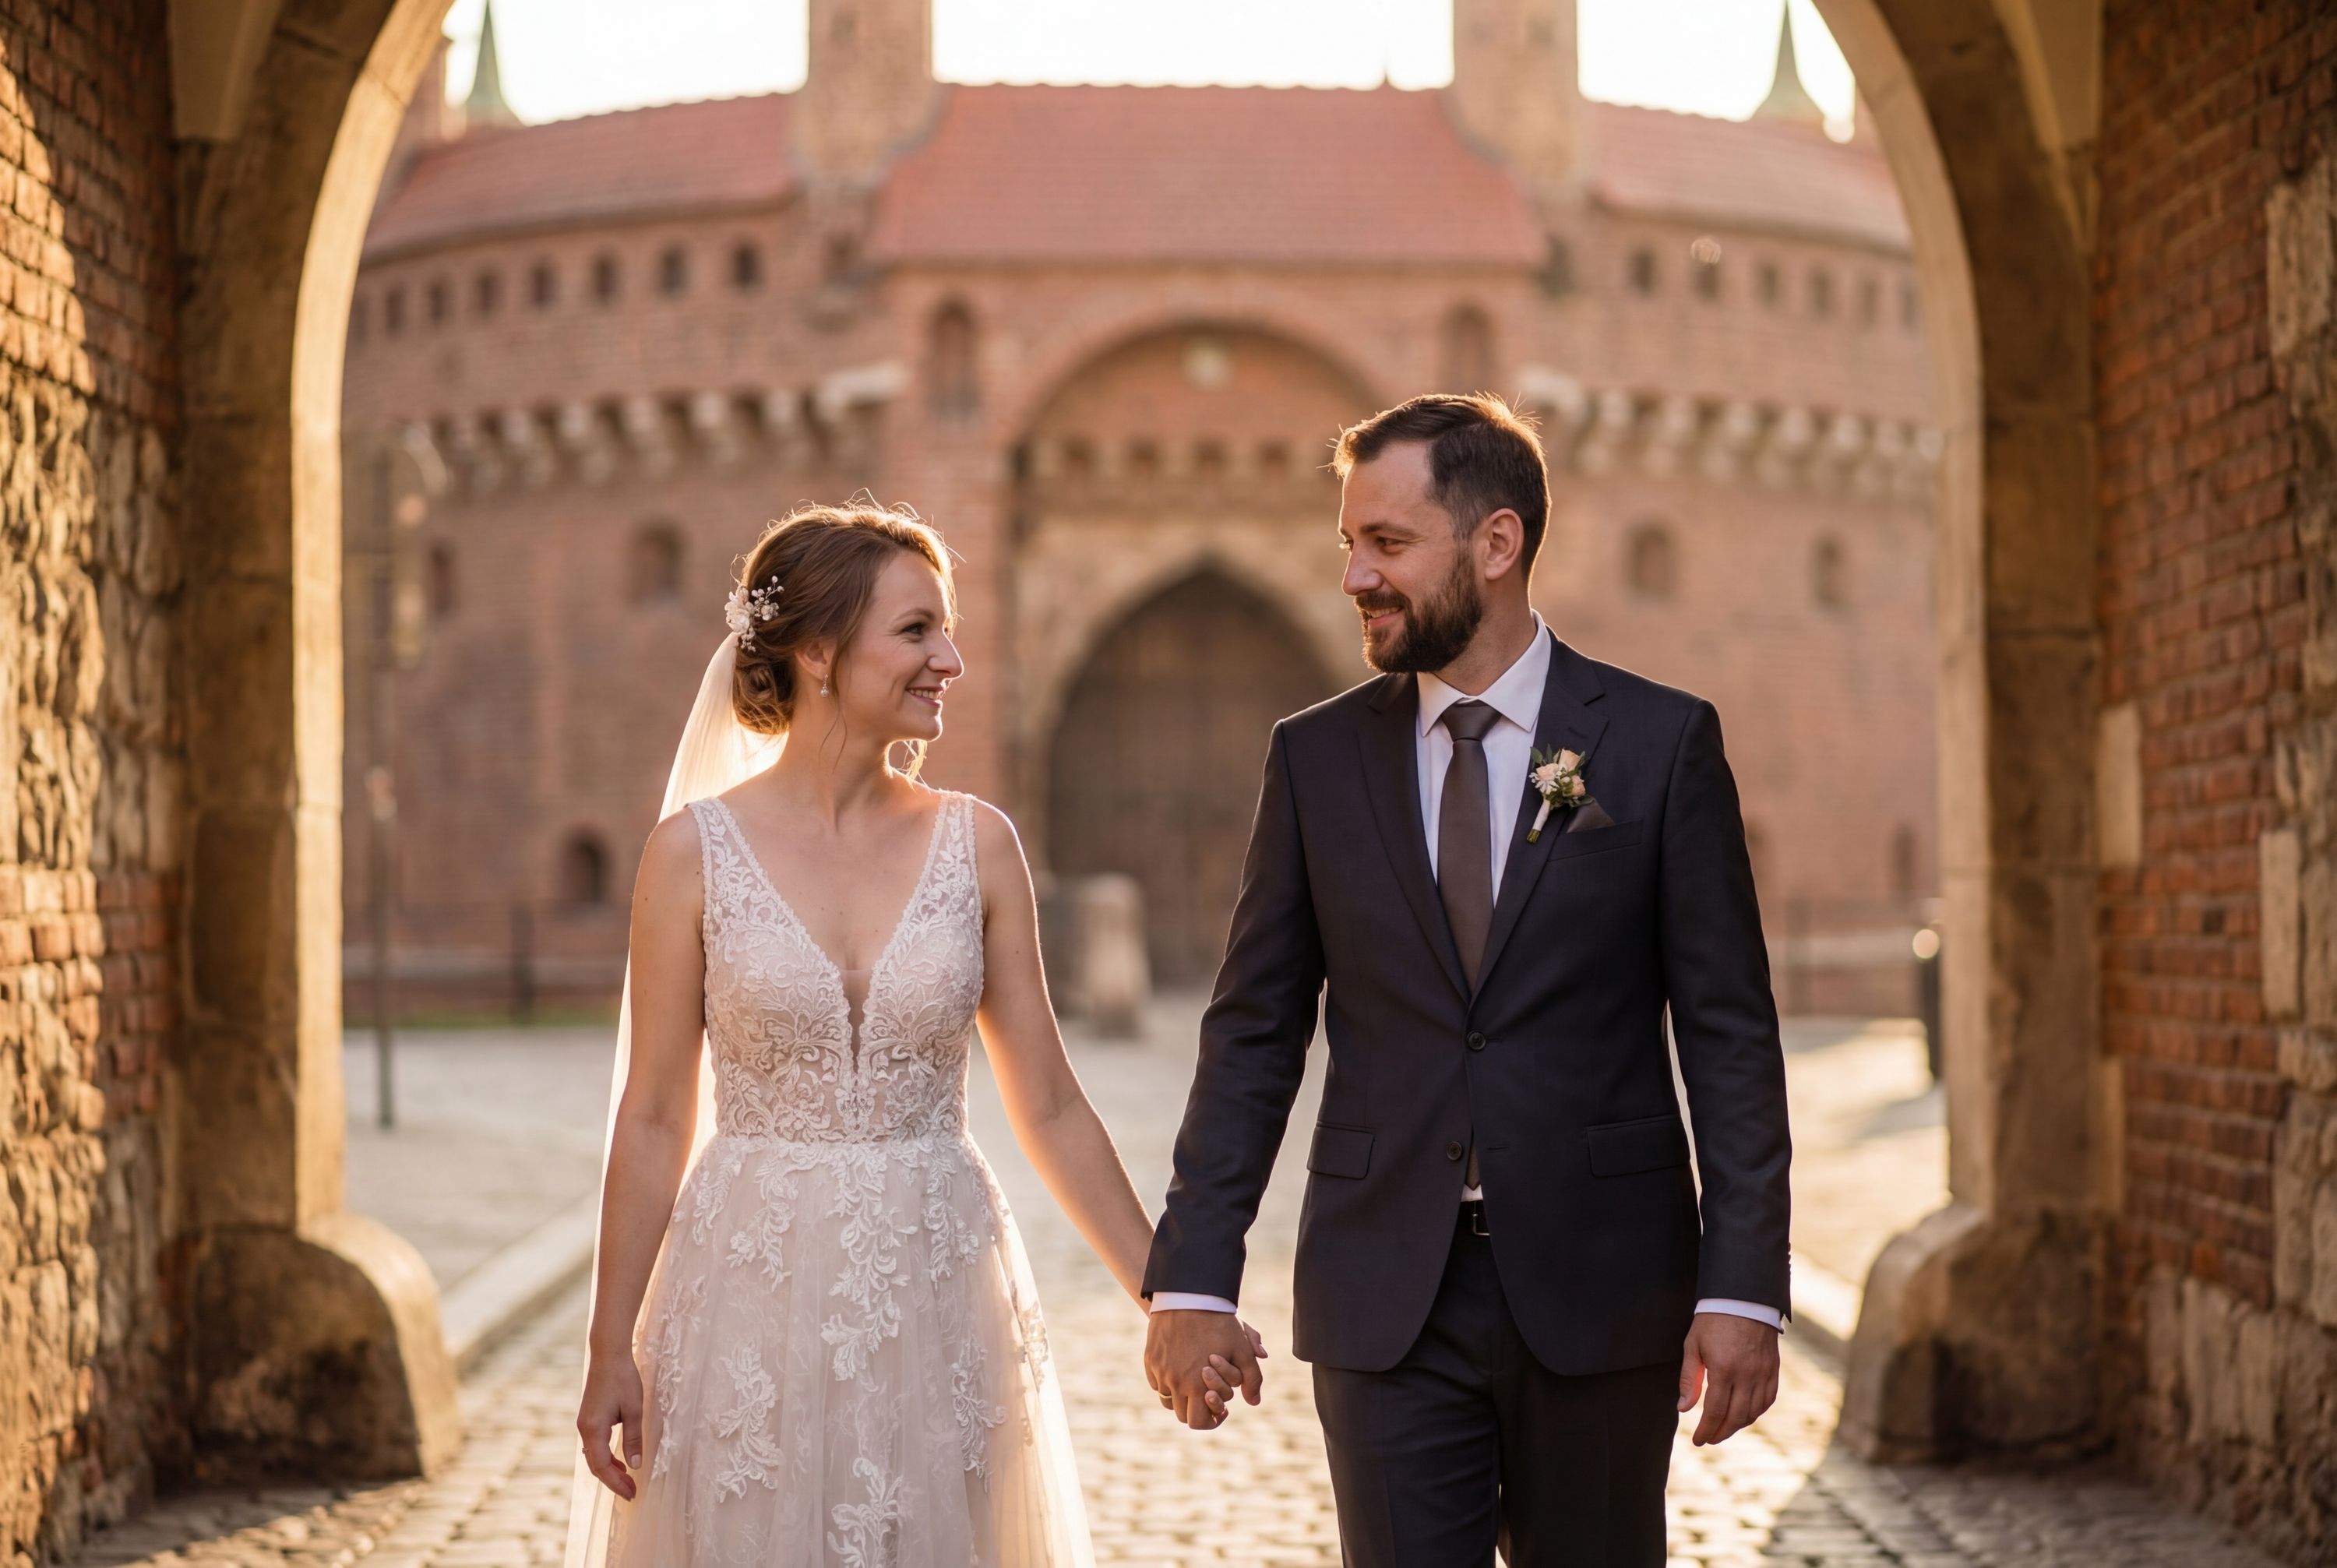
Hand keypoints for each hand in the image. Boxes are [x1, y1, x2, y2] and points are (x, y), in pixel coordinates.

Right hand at [577, 1346, 646, 1498]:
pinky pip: (594, 1445)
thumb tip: (635, 1466)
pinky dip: (606, 1456)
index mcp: (594, 1429)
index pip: (603, 1467)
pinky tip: (618, 1460)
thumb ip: (633, 1439)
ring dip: (609, 1469)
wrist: (608, 1353)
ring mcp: (584, 1423)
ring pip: (594, 1455)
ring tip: (627, 1479)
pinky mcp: (588, 1417)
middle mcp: (584, 1429)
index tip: (631, 1494)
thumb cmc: (623, 1378)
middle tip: (631, 1492)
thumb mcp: (633, 1410)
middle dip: (613, 1481)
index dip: (617, 1483)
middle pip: (596, 1465)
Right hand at [1144, 1308, 1264, 1429]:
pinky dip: (1168, 1382)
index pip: (1198, 1422)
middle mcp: (1174, 1383)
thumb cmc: (1218, 1322)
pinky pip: (1157, 1383)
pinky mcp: (1150, 1360)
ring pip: (1168, 1400)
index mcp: (1197, 1385)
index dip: (1211, 1421)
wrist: (1188, 1296)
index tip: (1222, 1409)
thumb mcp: (1242, 1348)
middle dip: (1198, 1410)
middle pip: (1182, 1415)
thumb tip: (1254, 1401)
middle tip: (1209, 1396)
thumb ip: (1252, 1378)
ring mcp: (1160, 1371)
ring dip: (1182, 1397)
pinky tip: (1182, 1367)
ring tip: (1196, 1381)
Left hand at [1676, 1311, 1779, 1445]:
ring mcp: (1763, 1372)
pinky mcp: (1773, 1369)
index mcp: (1724, 1369)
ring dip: (1738, 1425)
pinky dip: (1756, 1412)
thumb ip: (1688, 1379)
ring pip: (1754, 1412)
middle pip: (1736, 1417)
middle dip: (1721, 1433)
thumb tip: (1684, 1409)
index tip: (1697, 1441)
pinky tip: (1744, 1415)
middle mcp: (1747, 1374)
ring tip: (1723, 1429)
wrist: (1743, 1297)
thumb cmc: (1712, 1320)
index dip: (1706, 1430)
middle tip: (1709, 1439)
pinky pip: (1768, 1399)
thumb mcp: (1693, 1345)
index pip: (1716, 1411)